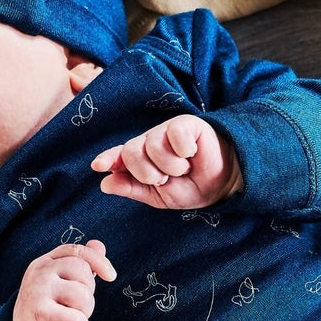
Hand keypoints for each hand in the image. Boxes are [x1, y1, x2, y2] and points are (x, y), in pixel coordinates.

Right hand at [11, 239, 117, 320]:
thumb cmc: (47, 309)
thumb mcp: (60, 282)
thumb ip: (79, 263)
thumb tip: (99, 245)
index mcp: (44, 262)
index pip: (77, 251)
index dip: (99, 261)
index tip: (111, 276)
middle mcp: (39, 273)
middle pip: (84, 272)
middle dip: (88, 292)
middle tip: (73, 306)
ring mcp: (38, 293)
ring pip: (83, 296)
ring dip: (84, 312)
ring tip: (68, 316)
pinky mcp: (42, 316)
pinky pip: (77, 319)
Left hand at [90, 114, 242, 209]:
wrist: (222, 184)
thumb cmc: (189, 188)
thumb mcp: (158, 196)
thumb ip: (132, 188)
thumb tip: (104, 184)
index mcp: (139, 160)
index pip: (118, 156)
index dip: (108, 159)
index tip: (99, 166)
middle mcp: (149, 142)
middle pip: (131, 151)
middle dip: (147, 173)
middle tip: (166, 179)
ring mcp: (165, 131)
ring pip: (152, 145)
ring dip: (170, 165)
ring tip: (183, 169)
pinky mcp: (185, 124)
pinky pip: (174, 133)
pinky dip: (183, 150)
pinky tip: (191, 154)